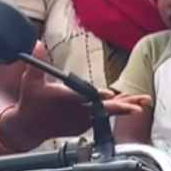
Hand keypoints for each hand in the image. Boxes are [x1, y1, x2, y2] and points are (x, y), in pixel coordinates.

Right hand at [12, 41, 150, 135]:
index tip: (109, 94)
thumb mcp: (30, 81)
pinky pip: (101, 118)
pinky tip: (127, 106)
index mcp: (65, 99)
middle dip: (123, 107)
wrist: (29, 127)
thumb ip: (37, 62)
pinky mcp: (83, 126)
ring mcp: (81, 121)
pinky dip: (113, 112)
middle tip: (140, 106)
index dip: (96, 95)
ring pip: (106, 114)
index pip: (83, 96)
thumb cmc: (31, 102)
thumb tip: (38, 43)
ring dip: (123, 108)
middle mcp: (77, 112)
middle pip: (103, 109)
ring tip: (141, 103)